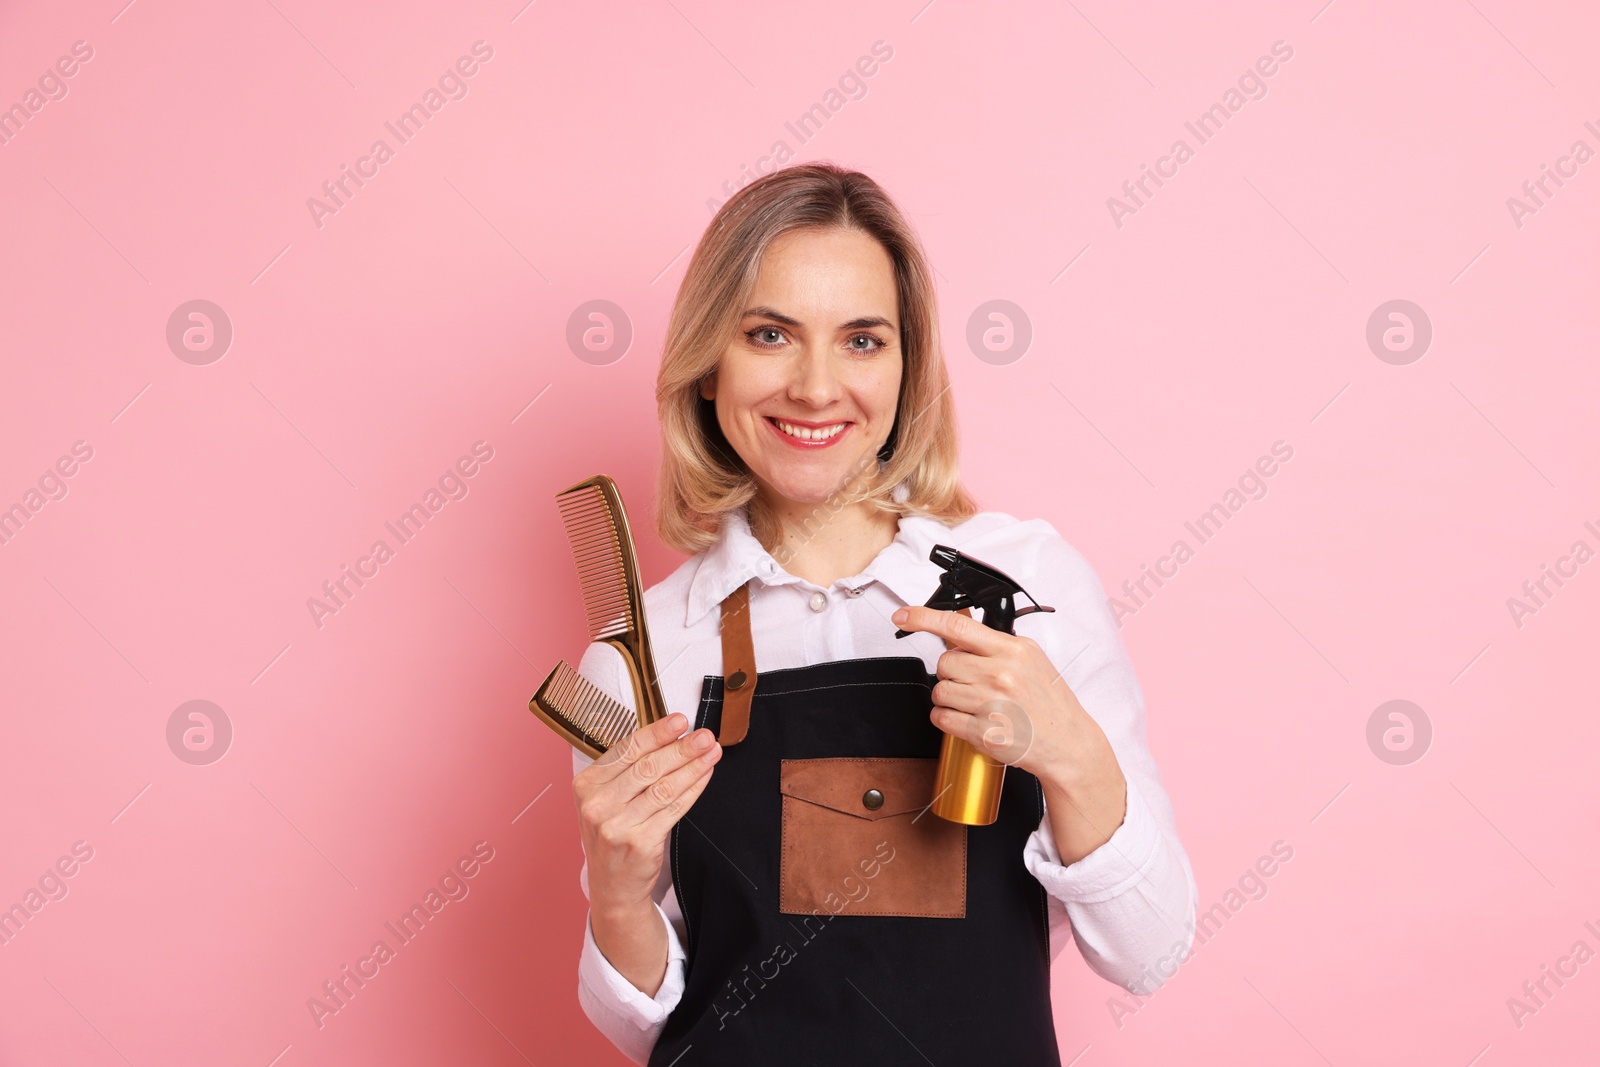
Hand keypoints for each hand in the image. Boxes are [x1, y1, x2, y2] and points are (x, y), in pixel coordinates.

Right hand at [573, 712, 721, 913]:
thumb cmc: (613, 834)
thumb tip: (671, 737)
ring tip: (711, 752)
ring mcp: (617, 826)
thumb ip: (628, 770)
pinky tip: (705, 775)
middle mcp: (597, 805)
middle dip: (681, 748)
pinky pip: (673, 809)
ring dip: (692, 766)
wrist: (612, 887)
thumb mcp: (606, 800)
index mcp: (586, 785)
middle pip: (647, 767)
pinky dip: (693, 789)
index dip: (656, 733)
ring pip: (663, 787)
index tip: (680, 721)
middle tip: (705, 735)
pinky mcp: (639, 843)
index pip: (626, 750)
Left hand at [891, 604, 1127, 863]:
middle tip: (973, 683)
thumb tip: (955, 629)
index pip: (957, 626)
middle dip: (951, 673)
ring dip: (949, 698)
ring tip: (975, 704)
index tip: (902, 616)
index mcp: (1012, 650)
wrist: (1068, 743)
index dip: (922, 618)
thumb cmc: (1048, 702)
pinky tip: (968, 719)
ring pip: (939, 691)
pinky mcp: (983, 732)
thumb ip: (993, 644)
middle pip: (944, 663)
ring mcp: (991, 704)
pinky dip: (947, 719)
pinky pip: (942, 718)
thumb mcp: (1029, 659)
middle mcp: (1001, 674)